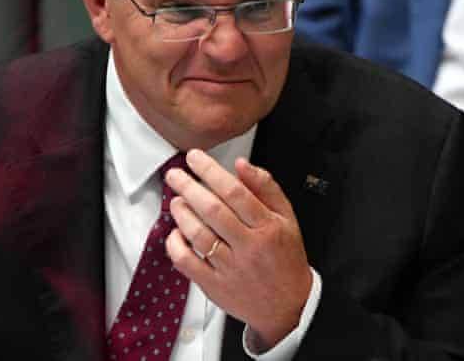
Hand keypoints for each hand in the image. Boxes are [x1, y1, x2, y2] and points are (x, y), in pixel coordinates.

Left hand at [164, 149, 312, 350]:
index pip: (235, 192)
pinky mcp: (216, 287)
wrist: (288, 305)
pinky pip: (189, 264)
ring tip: (176, 200)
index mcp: (268, 227)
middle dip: (189, 187)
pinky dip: (176, 246)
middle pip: (213, 211)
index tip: (195, 158)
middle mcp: (250, 247)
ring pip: (199, 235)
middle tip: (175, 175)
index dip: (211, 171)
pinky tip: (176, 232)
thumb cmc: (285, 257)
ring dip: (182, 214)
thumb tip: (242, 163)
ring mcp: (231, 269)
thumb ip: (266, 187)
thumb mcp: (287, 217)